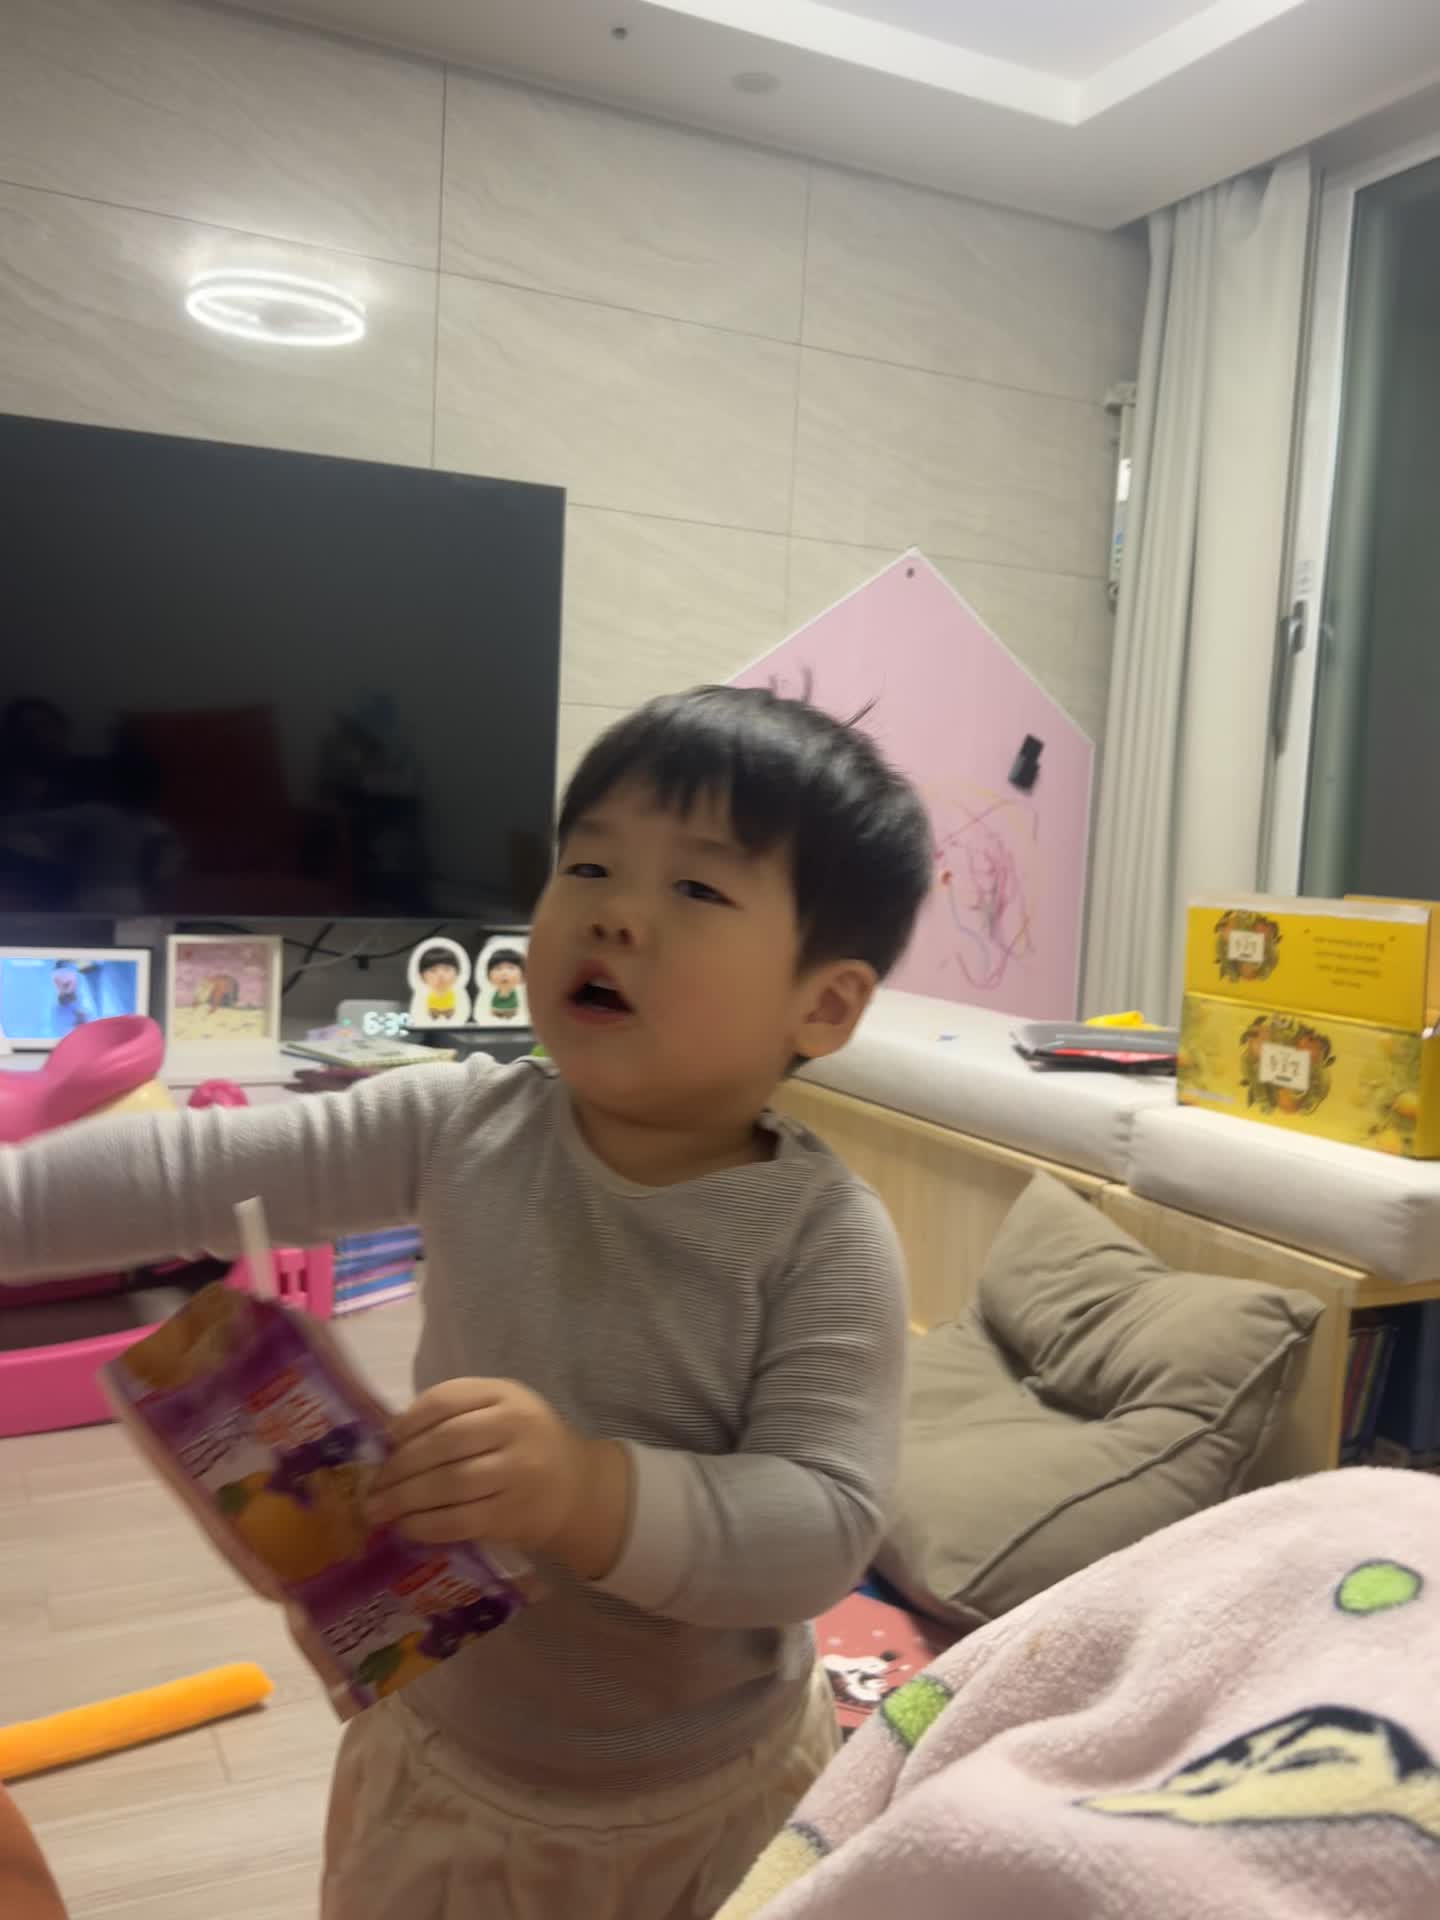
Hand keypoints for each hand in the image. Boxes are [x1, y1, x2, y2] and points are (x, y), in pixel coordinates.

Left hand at [366, 1378, 629, 1579]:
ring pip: (448, 1484)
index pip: (446, 1399)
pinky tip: (406, 1528)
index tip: (385, 1441)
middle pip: (443, 1443)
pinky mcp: (513, 1515)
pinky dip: (425, 1526)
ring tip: (377, 1510)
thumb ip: (457, 1415)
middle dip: (399, 1466)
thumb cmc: (526, 1445)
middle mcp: (515, 1428)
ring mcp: (516, 1473)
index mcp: (506, 1395)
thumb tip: (389, 1439)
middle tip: (373, 1485)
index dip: (408, 1421)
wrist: (578, 1488)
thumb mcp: (502, 1410)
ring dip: (404, 1499)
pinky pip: (459, 1521)